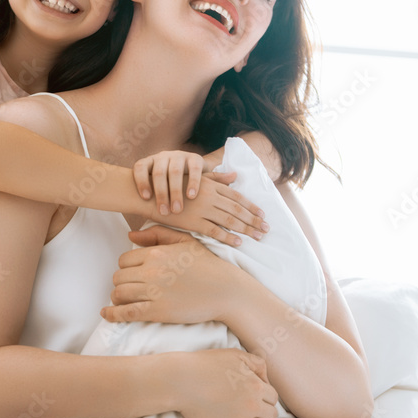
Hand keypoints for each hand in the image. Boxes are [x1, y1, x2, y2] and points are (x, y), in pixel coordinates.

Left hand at [104, 226, 240, 324]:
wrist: (226, 290)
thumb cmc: (207, 265)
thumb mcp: (185, 241)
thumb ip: (157, 234)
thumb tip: (130, 235)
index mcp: (157, 253)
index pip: (125, 259)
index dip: (127, 267)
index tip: (133, 273)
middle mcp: (152, 271)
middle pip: (119, 277)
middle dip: (122, 282)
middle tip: (130, 287)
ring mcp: (153, 292)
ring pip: (119, 293)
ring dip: (117, 297)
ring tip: (122, 300)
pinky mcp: (157, 312)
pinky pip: (126, 313)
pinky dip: (112, 315)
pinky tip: (107, 314)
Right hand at [132, 151, 268, 245]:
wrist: (150, 195)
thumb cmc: (173, 185)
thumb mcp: (196, 178)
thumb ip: (216, 178)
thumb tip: (235, 175)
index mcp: (211, 185)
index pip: (237, 196)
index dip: (251, 206)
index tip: (263, 214)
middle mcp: (210, 196)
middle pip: (237, 209)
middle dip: (253, 220)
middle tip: (266, 229)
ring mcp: (202, 209)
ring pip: (229, 220)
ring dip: (246, 229)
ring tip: (258, 236)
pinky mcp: (193, 222)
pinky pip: (214, 231)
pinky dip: (227, 237)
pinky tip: (238, 242)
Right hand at [175, 349, 280, 417]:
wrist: (182, 381)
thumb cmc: (206, 365)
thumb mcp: (236, 355)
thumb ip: (256, 363)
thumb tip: (267, 379)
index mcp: (256, 386)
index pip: (272, 397)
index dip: (268, 399)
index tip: (264, 401)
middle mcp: (253, 406)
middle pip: (271, 414)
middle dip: (269, 414)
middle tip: (265, 416)